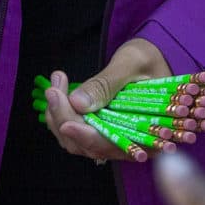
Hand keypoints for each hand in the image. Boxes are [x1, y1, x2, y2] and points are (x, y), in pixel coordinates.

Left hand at [40, 38, 173, 162]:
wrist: (151, 59)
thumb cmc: (147, 59)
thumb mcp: (130, 63)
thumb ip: (106, 85)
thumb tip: (77, 103)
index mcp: (147, 134)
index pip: (109, 145)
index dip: (84, 136)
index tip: (66, 122)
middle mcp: (130, 143)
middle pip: (88, 146)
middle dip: (65, 118)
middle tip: (53, 88)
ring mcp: (112, 138)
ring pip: (77, 141)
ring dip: (60, 115)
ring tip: (56, 83)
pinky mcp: (99, 130)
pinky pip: (76, 130)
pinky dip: (62, 112)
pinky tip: (59, 90)